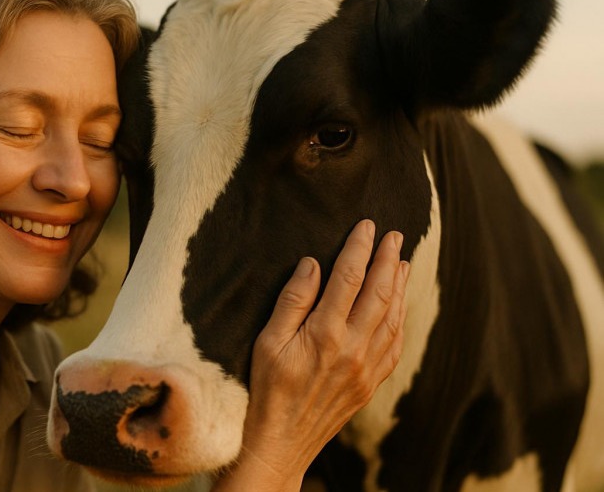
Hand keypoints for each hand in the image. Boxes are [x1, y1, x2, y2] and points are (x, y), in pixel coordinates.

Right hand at [213, 219, 408, 490]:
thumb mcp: (267, 342)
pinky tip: (399, 305)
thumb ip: (292, 301)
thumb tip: (312, 264)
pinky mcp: (371, 383)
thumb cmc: (266, 390)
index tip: (366, 226)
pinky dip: (401, 318)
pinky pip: (395, 344)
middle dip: (388, 259)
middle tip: (394, 234)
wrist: (281, 442)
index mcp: (325, 333)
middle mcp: (353, 348)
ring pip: (393, 317)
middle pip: (379, 292)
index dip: (359, 248)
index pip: (349, 278)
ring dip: (400, 286)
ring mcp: (367, 368)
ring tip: (402, 261)